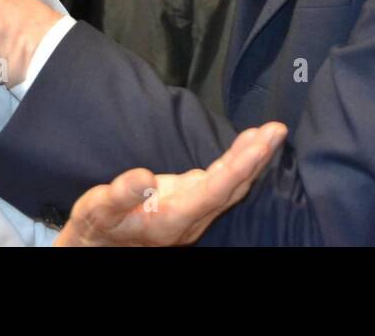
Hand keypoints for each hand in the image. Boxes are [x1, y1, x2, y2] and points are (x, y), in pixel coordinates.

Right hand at [53, 123, 286, 246]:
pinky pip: (224, 181)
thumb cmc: (97, 226)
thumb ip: (120, 194)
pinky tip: (251, 146)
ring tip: (272, 132)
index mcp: (171, 219)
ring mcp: (194, 210)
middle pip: (232, 187)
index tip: (259, 144)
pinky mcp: (192, 200)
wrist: (97, 245)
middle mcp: (190, 217)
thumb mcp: (98, 210)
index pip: (213, 191)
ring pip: (232, 185)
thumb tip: (144, 177)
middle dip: (256, 158)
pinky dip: (239, 161)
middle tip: (277, 130)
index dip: (238, 167)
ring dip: (253, 158)